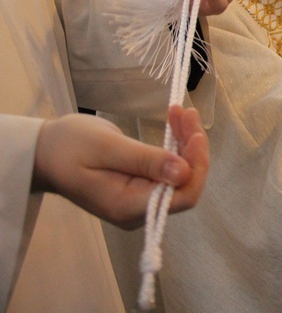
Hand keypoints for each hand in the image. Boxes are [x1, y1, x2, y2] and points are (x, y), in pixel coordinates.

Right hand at [32, 106, 208, 229]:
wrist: (44, 152)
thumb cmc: (68, 146)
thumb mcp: (106, 147)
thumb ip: (144, 161)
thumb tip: (183, 171)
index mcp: (128, 206)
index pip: (182, 197)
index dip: (196, 167)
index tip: (196, 134)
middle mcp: (139, 210)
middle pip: (184, 184)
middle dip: (192, 148)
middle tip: (188, 113)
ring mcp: (141, 200)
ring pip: (180, 174)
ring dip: (186, 142)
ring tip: (182, 112)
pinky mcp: (141, 187)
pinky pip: (168, 169)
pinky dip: (176, 144)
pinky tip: (176, 121)